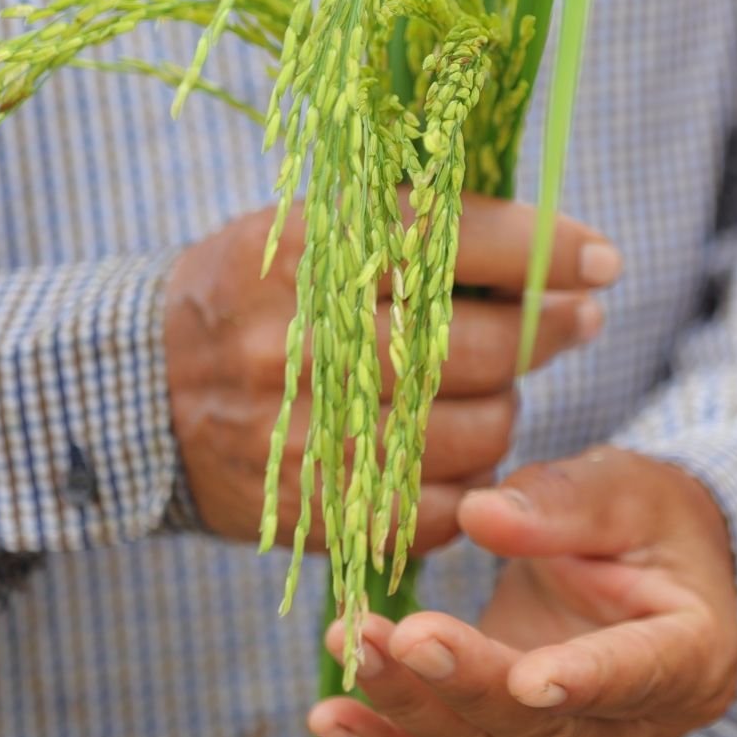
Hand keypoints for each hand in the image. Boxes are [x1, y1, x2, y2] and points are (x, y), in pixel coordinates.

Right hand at [164, 197, 618, 554]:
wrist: (134, 391)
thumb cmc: (248, 293)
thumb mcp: (307, 230)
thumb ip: (408, 229)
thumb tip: (541, 240)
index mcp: (309, 251)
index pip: (453, 238)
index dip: (543, 249)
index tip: (602, 257)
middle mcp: (307, 340)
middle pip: (476, 346)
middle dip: (550, 330)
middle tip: (579, 318)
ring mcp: (309, 432)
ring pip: (470, 431)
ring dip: (508, 409)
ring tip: (501, 387)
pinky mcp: (311, 508)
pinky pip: (435, 508)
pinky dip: (469, 482)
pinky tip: (463, 452)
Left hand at [306, 446, 736, 736]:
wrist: (643, 564)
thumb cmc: (649, 520)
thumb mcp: (628, 489)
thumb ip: (566, 504)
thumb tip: (483, 515)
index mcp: (693, 658)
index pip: (639, 675)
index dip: (585, 679)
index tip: (529, 675)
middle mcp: (637, 729)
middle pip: (543, 724)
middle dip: (463, 681)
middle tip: (398, 632)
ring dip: (410, 705)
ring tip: (348, 643)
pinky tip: (331, 718)